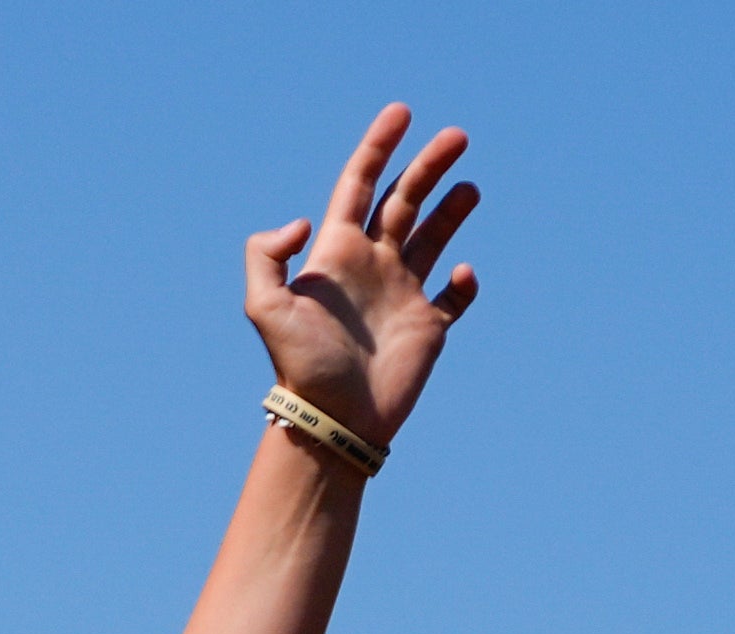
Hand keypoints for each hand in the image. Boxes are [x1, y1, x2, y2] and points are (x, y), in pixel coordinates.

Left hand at [245, 106, 479, 447]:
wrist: (333, 421)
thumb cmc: (299, 366)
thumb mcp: (264, 307)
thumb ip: (267, 255)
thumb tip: (303, 220)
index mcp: (338, 253)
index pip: (359, 184)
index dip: (379, 145)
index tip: (402, 113)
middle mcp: (371, 266)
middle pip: (404, 200)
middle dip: (429, 165)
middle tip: (458, 136)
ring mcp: (401, 294)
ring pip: (432, 237)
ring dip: (451, 208)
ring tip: (470, 187)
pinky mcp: (426, 326)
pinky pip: (453, 296)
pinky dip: (464, 283)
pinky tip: (463, 274)